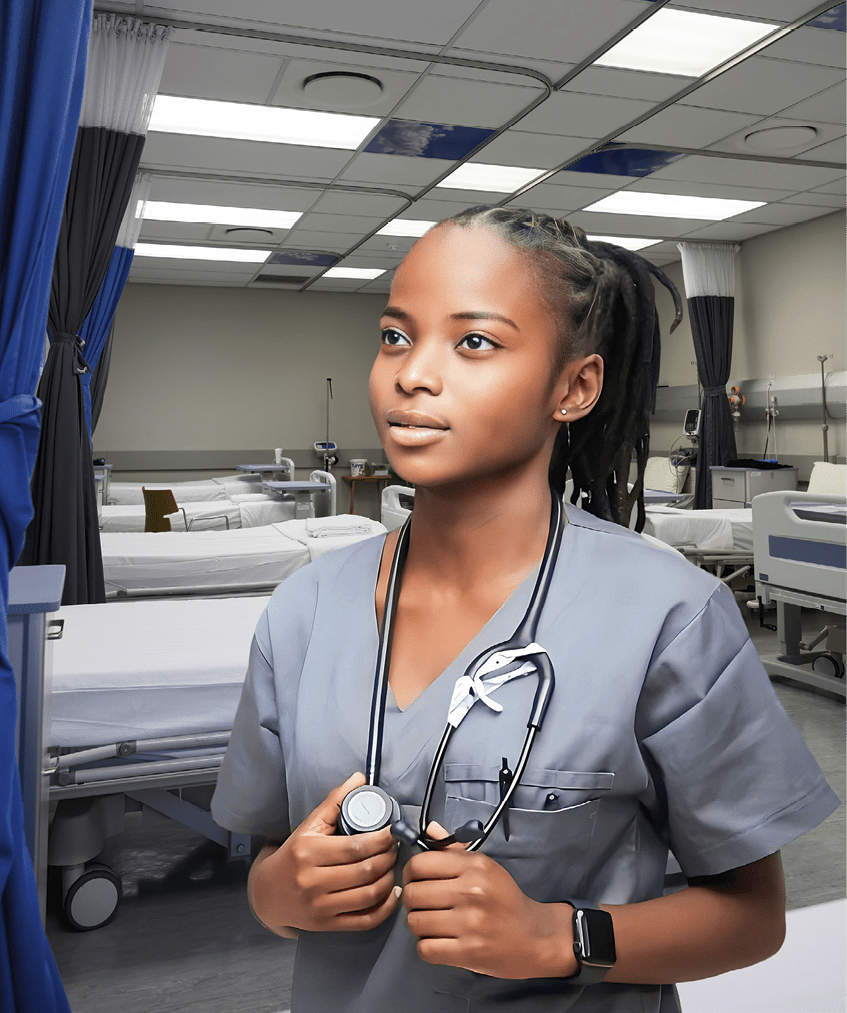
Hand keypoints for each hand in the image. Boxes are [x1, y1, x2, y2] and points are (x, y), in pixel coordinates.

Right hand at [249, 772, 400, 933]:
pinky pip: (365, 920)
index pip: (354, 847)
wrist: (267, 894)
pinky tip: (392, 893)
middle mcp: (312, 881)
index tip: (393, 831)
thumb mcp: (309, 826)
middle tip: (395, 846)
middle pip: (365, 870)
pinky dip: (385, 907)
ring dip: (389, 878)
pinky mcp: (327, 925)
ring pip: (368, 895)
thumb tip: (359, 778)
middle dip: (388, 856)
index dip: (381, 839)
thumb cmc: (292, 856)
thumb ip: (335, 801)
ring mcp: (320, 907)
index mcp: (308, 853)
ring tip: (392, 865)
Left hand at [401, 823, 576, 978]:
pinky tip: (439, 941)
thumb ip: (453, 849)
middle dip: (411, 900)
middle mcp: (472, 891)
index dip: (409, 873)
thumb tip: (429, 829)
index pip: (420, 863)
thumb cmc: (506, 901)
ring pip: (415, 921)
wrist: (535, 937)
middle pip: (413, 893)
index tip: (413, 879)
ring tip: (431, 922)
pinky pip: (425, 948)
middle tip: (421, 903)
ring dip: (418, 924)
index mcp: (475, 866)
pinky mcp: (469, 952)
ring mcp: (470, 923)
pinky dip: (426, 946)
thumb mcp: (485, 867)